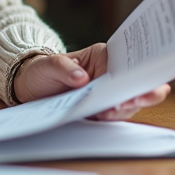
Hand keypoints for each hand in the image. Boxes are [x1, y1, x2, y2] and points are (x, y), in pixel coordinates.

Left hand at [12, 43, 170, 120]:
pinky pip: (116, 113)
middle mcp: (109, 71)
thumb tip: (82, 78)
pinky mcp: (103, 105)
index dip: (127, 78)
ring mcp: (108, 90)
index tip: (125, 90)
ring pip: (130, 100)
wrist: (31, 87)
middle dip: (143, 92)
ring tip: (108, 113)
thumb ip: (64, 69)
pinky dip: (114, 117)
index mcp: (102, 55)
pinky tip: (104, 118)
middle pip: (135, 82)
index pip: (123, 66)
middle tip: (131, 102)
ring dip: (125, 108)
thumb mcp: (48, 66)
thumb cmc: (41, 70)